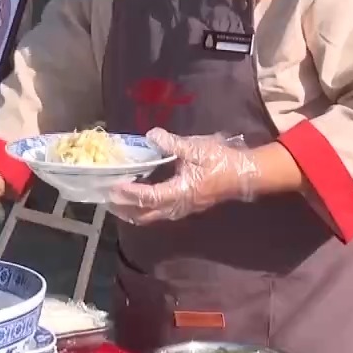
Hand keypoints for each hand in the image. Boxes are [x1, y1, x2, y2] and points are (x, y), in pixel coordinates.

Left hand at [107, 128, 260, 224]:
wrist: (246, 175)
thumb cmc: (222, 162)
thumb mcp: (196, 148)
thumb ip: (171, 143)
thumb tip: (150, 136)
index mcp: (179, 193)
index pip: (147, 197)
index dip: (128, 193)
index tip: (112, 187)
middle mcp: (178, 206)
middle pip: (145, 215)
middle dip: (124, 209)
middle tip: (106, 198)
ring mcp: (182, 209)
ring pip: (152, 217)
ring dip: (133, 211)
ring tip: (116, 200)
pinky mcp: (186, 206)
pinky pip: (159, 213)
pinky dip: (144, 208)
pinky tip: (138, 197)